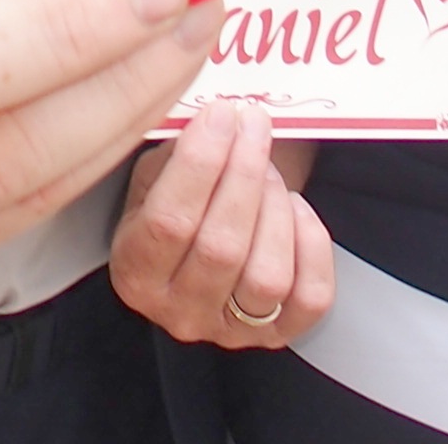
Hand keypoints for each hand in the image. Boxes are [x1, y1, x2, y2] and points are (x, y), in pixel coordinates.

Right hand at [110, 100, 332, 347]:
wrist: (206, 234)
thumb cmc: (181, 201)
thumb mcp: (155, 175)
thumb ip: (175, 152)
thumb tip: (214, 119)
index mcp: (135, 271)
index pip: (168, 221)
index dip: (199, 163)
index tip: (221, 114)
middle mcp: (178, 311)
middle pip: (221, 247)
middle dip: (244, 174)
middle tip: (253, 125)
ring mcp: (230, 329)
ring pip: (266, 276)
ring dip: (274, 209)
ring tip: (269, 171)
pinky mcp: (278, 333)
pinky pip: (310, 296)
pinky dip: (312, 246)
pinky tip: (295, 210)